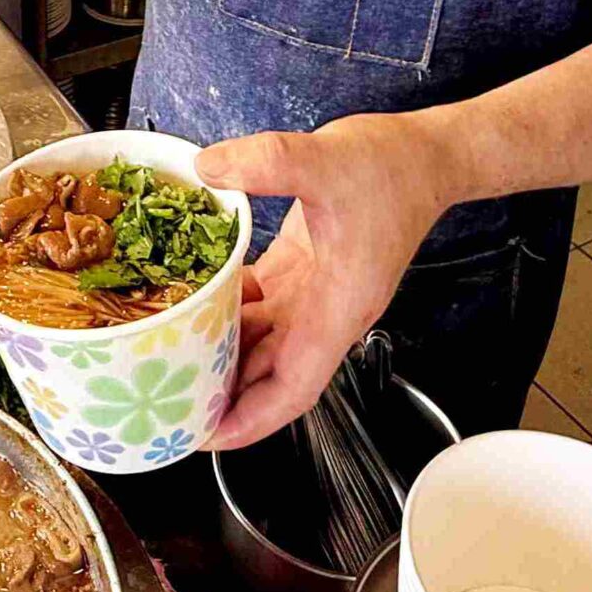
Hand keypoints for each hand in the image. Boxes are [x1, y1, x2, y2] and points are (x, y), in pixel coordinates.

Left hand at [199, 114, 455, 448]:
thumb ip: (268, 162)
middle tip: (163, 398)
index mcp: (338, 309)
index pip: (292, 388)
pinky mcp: (305, 269)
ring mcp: (315, 293)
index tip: (204, 435)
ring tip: (167, 355)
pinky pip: (261, 304)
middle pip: (268, 375)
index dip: (248, 419)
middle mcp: (325, 312)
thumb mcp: (327, 160)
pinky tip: (194, 296)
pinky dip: (229, 308)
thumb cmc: (393, 169)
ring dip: (220, 351)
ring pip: (260, 341)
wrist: (427, 156)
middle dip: (221, 394)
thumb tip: (208, 168)